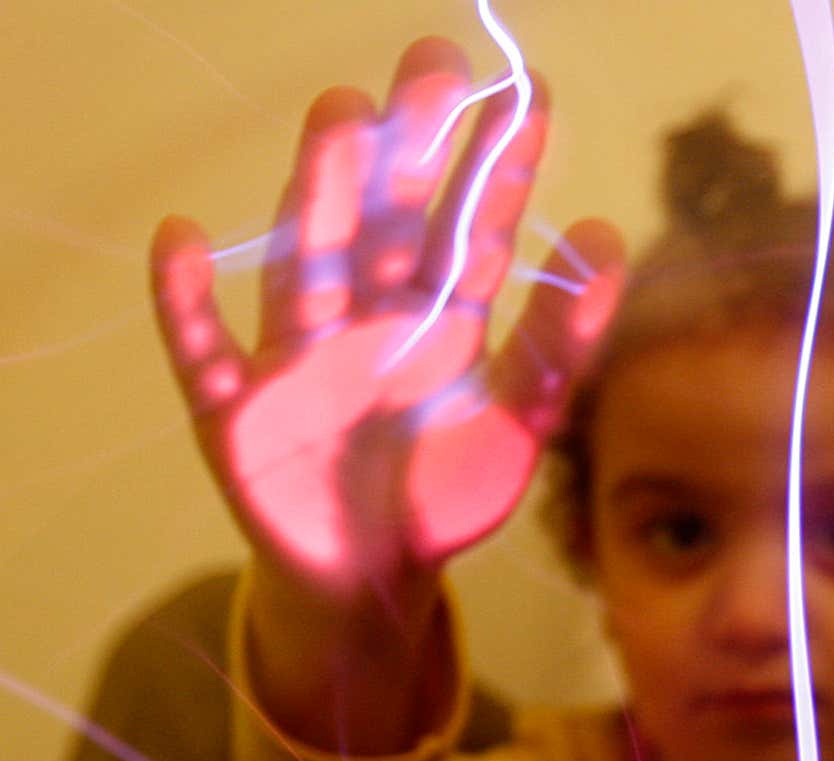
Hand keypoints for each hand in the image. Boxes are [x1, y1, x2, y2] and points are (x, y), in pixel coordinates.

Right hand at [151, 38, 623, 606]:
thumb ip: (562, 339)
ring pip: (307, 262)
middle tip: (434, 66)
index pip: (473, 232)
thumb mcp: (522, 417)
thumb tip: (607, 235)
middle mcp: (370, 322)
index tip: (529, 96)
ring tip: (341, 114)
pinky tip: (183, 239)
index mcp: (441, 323)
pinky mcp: (240, 412)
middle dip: (409, 148)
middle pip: (386, 223)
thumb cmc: (444, 490)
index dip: (499, 168)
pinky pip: (205, 351)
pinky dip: (186, 302)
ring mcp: (301, 358)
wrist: (374, 578)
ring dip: (320, 194)